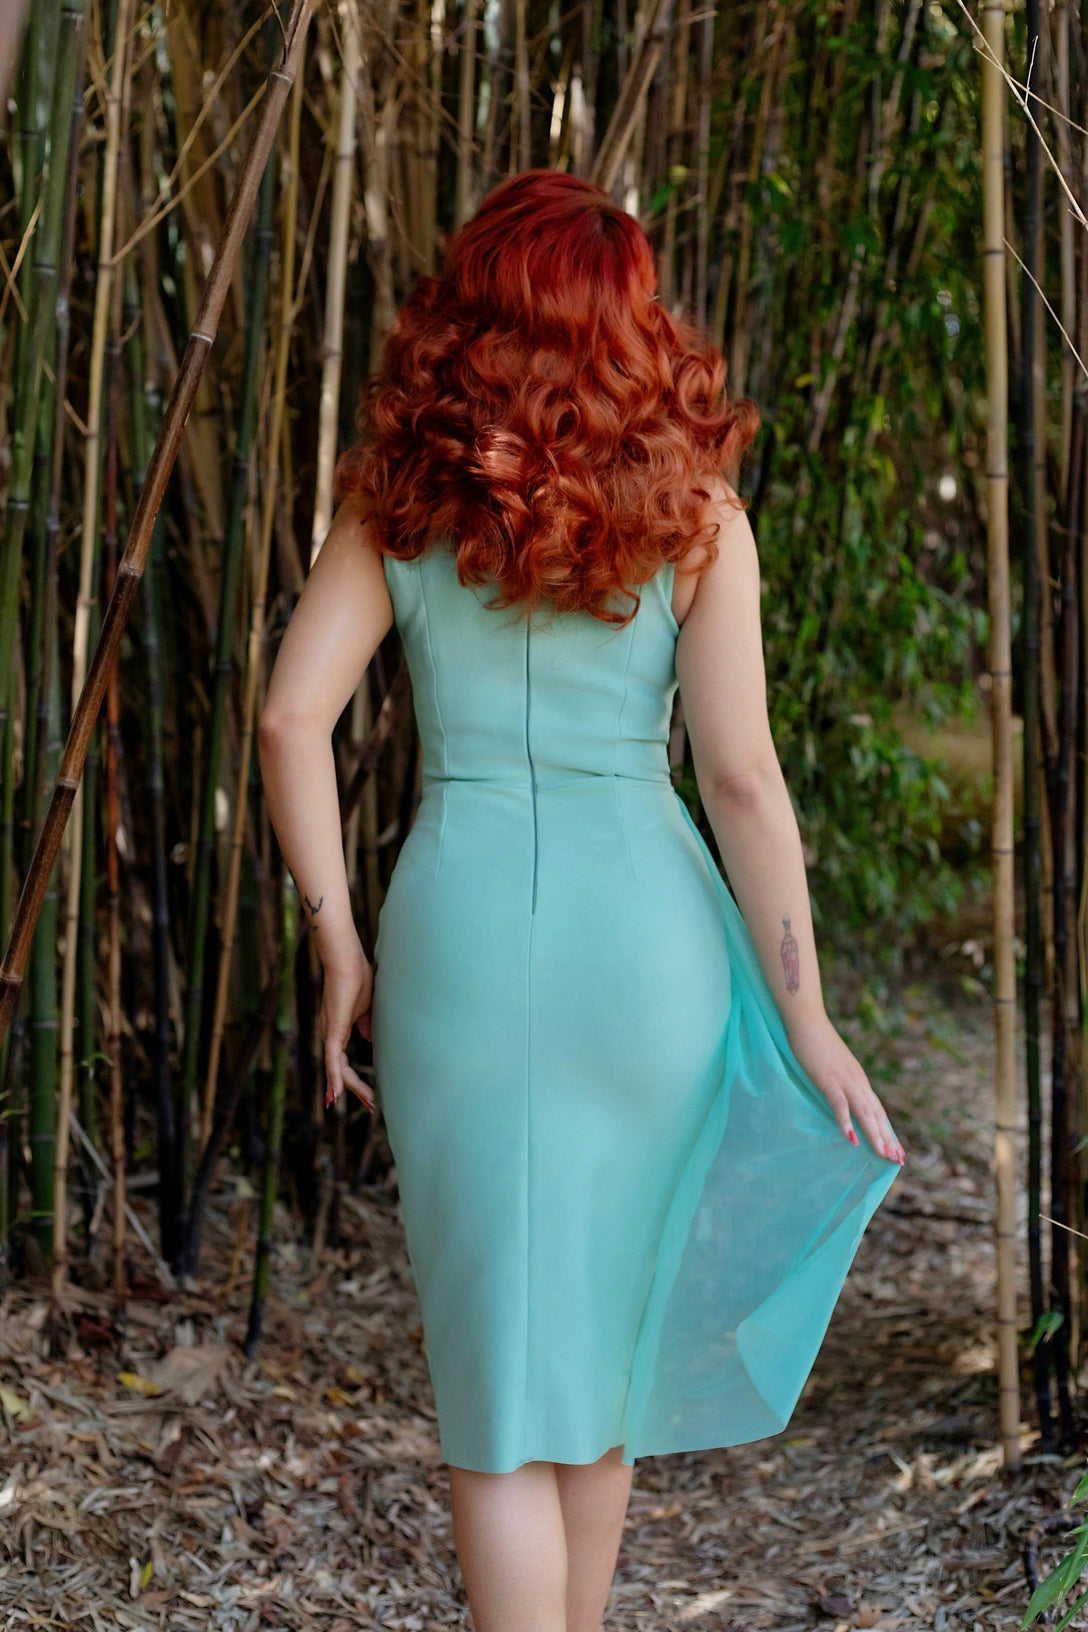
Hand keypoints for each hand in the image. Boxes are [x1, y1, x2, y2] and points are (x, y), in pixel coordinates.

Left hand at [319, 953, 374, 1110]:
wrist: (346, 961)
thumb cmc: (357, 977)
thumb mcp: (366, 1007)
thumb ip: (367, 1024)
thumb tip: (370, 1040)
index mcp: (338, 1029)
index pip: (343, 1061)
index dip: (354, 1079)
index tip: (369, 1094)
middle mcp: (331, 1035)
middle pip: (340, 1070)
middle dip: (356, 1089)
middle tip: (371, 1105)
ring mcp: (330, 1033)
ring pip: (337, 1069)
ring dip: (349, 1087)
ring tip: (367, 1102)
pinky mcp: (333, 1030)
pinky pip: (332, 1059)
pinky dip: (334, 1077)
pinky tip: (337, 1094)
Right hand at [786, 1013, 903, 1164]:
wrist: (807, 1020)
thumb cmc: (816, 1041)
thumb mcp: (834, 1065)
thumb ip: (840, 1080)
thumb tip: (843, 1096)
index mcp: (859, 1079)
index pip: (877, 1109)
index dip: (887, 1130)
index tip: (896, 1149)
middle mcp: (857, 1082)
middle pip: (876, 1114)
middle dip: (887, 1138)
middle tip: (897, 1160)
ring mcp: (844, 1080)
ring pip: (864, 1112)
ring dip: (874, 1134)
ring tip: (883, 1154)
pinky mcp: (828, 1079)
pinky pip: (839, 1104)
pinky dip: (845, 1121)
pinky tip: (850, 1138)